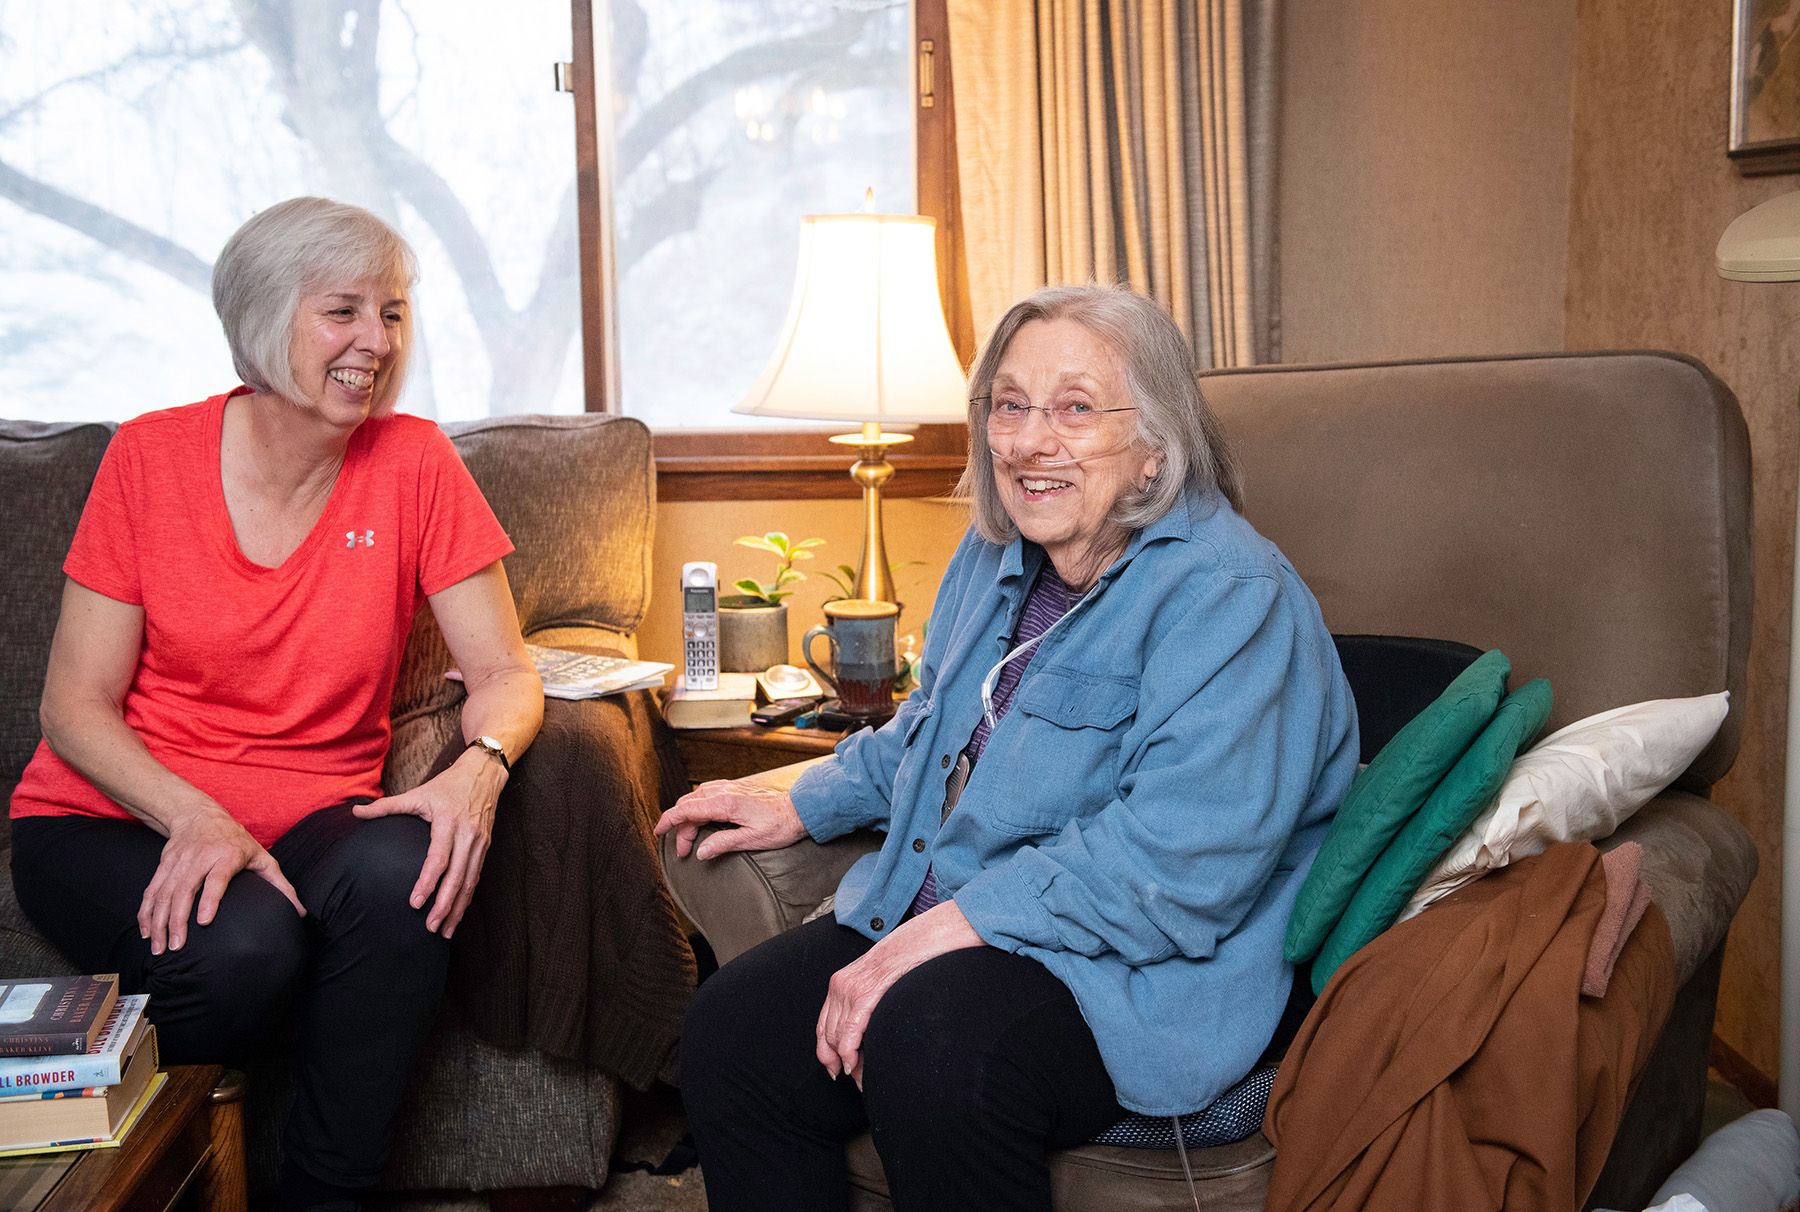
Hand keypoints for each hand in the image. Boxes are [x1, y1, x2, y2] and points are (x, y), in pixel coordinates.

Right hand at [140, 807, 303, 954]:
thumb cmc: (236, 839)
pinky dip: (146, 912)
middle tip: (176, 947)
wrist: (199, 814)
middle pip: (184, 890)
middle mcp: (200, 858)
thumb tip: (300, 912)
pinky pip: (151, 891)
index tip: (203, 922)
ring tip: (160, 947)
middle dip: (177, 920)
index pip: (216, 879)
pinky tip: (147, 931)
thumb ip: (280, 884)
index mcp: (227, 855)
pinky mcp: (164, 864)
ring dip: (158, 921)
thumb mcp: (261, 856)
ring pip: (163, 893)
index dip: (208, 900)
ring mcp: (179, 861)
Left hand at [355, 748, 501, 936]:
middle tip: (430, 927)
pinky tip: (458, 913)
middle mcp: (467, 835)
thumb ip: (386, 806)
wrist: (484, 774)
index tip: (414, 903)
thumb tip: (354, 812)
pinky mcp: (485, 848)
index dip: (427, 883)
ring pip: (470, 882)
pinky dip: (467, 898)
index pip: (438, 859)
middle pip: (457, 877)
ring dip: (458, 908)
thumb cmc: (447, 785)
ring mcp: (479, 843)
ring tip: (445, 930)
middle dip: (444, 905)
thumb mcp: (418, 793)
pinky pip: (476, 877)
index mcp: (448, 822)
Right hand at [654, 778, 807, 859]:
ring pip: (697, 798)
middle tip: (683, 849)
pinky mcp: (735, 788)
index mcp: (725, 803)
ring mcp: (730, 787)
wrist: (799, 810)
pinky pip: (708, 793)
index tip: (658, 831)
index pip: (687, 809)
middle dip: (680, 826)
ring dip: (689, 816)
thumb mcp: (751, 840)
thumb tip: (701, 851)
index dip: (669, 820)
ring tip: (691, 837)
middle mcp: (725, 790)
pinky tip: (702, 819)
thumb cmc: (779, 826)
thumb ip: (723, 844)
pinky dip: (698, 806)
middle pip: (688, 804)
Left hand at [816, 901, 984, 1087]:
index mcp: (841, 982)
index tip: (833, 1068)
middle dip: (835, 1062)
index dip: (825, 1051)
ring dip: (846, 1063)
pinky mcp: (865, 996)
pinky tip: (854, 1067)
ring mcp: (851, 990)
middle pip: (826, 1035)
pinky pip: (848, 1035)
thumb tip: (866, 1031)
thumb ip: (866, 999)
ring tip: (859, 1078)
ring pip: (836, 1038)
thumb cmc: (906, 961)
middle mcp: (840, 986)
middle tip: (850, 1078)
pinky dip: (848, 1055)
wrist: (921, 940)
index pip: (823, 1024)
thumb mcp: (877, 978)